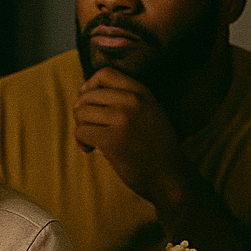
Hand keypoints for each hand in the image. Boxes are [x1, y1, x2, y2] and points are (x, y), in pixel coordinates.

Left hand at [73, 69, 189, 204]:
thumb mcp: (150, 112)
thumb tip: (86, 93)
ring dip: (81, 128)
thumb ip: (127, 99)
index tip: (89, 102)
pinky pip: (81, 132)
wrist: (169, 177)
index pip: (105, 73)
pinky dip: (80, 142)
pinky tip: (90, 150)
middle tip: (90, 129)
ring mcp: (122, 120)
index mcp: (142, 92)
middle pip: (87, 95)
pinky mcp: (112, 140)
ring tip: (91, 141)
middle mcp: (132, 101)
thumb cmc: (156, 148)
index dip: (89, 86)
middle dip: (81, 113)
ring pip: (81, 113)